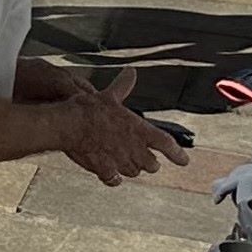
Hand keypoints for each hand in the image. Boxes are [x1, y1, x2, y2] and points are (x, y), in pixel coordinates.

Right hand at [59, 69, 189, 185]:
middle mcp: (136, 149)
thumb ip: (123, 86)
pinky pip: (114, 180)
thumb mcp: (109, 95)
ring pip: (134, 172)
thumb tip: (130, 72)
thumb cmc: (89, 109)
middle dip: (148, 162)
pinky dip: (113, 178)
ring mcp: (121, 161)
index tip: (184, 161)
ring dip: (130, 169)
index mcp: (141, 131)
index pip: (168, 145)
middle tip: (142, 157)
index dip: (178, 154)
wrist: (68, 125)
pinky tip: (110, 174)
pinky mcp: (106, 170)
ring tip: (123, 162)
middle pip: (152, 164)